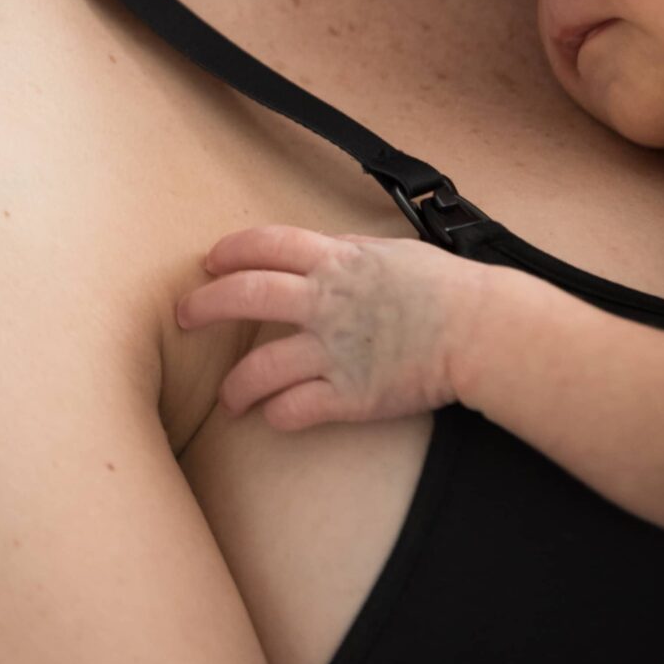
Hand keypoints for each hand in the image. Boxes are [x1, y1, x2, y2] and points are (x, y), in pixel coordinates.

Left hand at [175, 224, 486, 428]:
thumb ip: (353, 253)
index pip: (267, 244)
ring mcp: (335, 350)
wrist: (480, 329)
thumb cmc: (446, 288)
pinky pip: (295, 409)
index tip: (210, 262)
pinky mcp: (349, 395)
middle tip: (184, 318)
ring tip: (229, 400)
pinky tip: (273, 418)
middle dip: (205, 306)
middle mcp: (327, 301)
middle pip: (246, 295)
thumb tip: (328, 249)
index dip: (230, 251)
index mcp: (339, 260)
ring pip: (260, 368)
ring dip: (236, 386)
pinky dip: (278, 416)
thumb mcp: (393, 252)